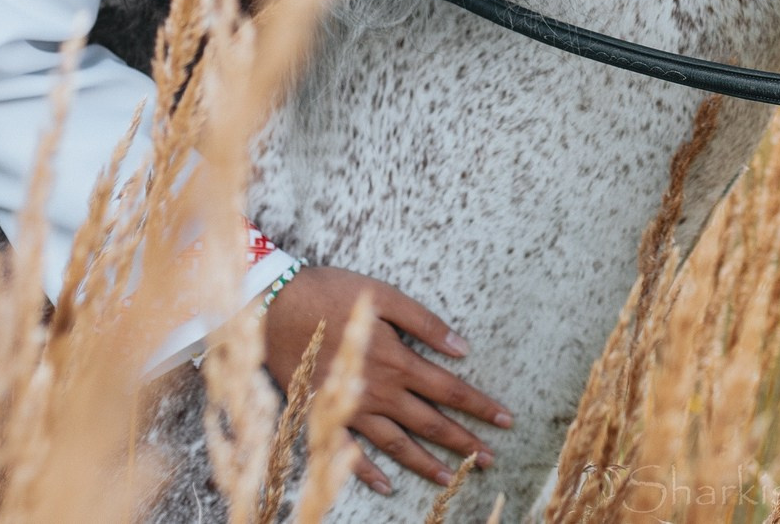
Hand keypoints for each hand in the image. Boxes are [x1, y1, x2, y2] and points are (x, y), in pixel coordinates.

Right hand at [262, 264, 513, 493]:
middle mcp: (379, 391)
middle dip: (464, 441)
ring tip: (452, 478)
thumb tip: (461, 347)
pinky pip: (350, 452)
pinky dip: (369, 472)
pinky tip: (387, 485)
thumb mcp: (383, 295)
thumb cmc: (330, 294)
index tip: (505, 419)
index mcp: (397, 360)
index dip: (480, 405)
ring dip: (427, 464)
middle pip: (430, 423)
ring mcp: (351, 408)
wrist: (274, 308)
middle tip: (490, 458)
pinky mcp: (324, 416)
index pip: (450, 389)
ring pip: (397, 444)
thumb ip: (424, 322)